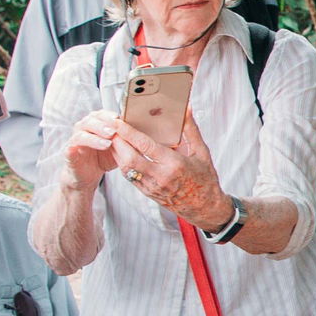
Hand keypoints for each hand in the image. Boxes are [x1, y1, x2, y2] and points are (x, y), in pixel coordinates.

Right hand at [61, 110, 120, 190]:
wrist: (86, 176)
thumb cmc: (103, 159)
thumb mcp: (118, 147)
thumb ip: (125, 139)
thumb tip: (143, 132)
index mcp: (96, 124)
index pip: (101, 114)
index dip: (110, 114)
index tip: (120, 117)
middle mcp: (84, 129)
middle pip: (91, 119)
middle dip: (104, 123)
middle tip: (115, 130)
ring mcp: (75, 139)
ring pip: (82, 130)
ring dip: (96, 134)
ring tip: (109, 140)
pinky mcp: (69, 151)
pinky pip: (73, 145)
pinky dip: (84, 145)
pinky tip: (96, 147)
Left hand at [109, 109, 231, 230]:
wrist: (204, 206)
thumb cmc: (205, 178)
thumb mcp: (201, 151)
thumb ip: (191, 129)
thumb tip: (187, 109)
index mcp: (175, 164)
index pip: (146, 146)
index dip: (129, 133)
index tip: (118, 122)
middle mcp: (161, 176)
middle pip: (130, 158)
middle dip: (117, 142)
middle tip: (110, 128)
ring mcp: (152, 186)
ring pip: (126, 169)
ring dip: (117, 153)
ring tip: (113, 139)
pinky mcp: (148, 193)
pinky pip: (130, 177)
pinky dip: (123, 164)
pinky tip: (122, 154)